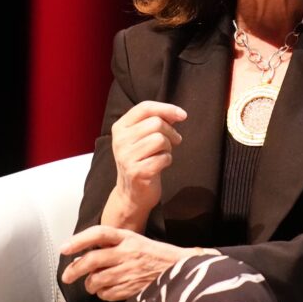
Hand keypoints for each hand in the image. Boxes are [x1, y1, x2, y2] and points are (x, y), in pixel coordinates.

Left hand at [60, 225, 199, 301]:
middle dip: (74, 270)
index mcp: (127, 237)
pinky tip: (107, 290)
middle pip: (93, 260)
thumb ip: (111, 246)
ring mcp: (130, 271)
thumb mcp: (134, 241)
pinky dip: (102, 294)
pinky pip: (107, 293)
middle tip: (66, 277)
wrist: (178, 268)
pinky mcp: (132, 288)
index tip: (64, 248)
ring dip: (90, 284)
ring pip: (97, 280)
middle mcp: (127, 252)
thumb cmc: (153, 254)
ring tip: (91, 284)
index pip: (99, 234)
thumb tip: (82, 257)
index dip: (79, 240)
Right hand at [108, 101, 186, 219]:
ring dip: (169, 147)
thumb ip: (155, 121)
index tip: (183, 115)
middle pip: (156, 123)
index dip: (166, 108)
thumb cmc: (141, 160)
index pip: (144, 107)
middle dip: (171, 132)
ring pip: (160, 139)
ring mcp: (126, 157)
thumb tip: (176, 113)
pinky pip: (163, 158)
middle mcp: (120, 140)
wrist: (132, 193)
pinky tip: (160, 165)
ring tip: (163, 154)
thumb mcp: (142, 137)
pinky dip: (167, 160)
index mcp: (120, 127)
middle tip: (173, 142)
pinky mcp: (137, 172)